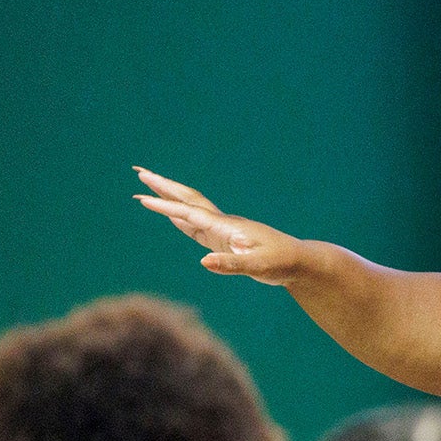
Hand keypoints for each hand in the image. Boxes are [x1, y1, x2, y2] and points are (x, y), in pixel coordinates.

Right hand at [133, 167, 310, 285]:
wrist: (300, 260)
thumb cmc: (282, 263)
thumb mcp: (258, 267)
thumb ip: (231, 265)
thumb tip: (203, 261)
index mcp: (228, 227)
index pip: (192, 213)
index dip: (167, 207)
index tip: (143, 199)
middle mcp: (223, 223)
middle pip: (188, 200)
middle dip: (164, 187)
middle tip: (140, 172)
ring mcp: (223, 229)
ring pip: (190, 208)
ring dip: (168, 197)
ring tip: (146, 187)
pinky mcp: (225, 239)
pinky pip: (197, 224)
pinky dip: (179, 217)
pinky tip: (171, 216)